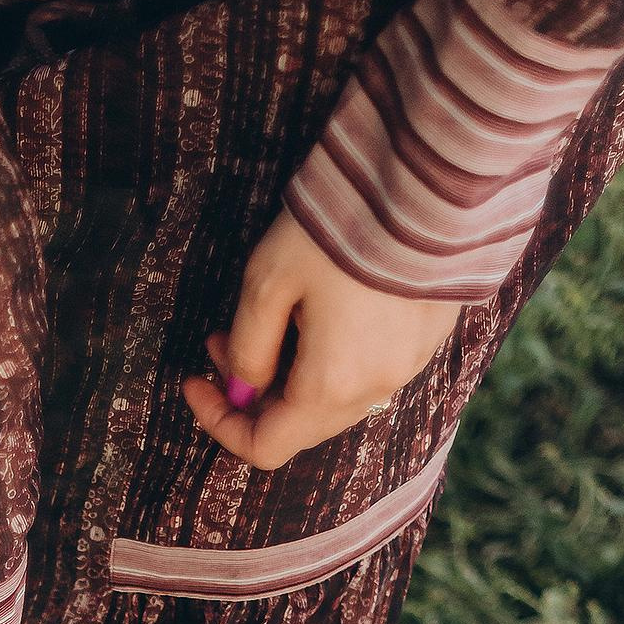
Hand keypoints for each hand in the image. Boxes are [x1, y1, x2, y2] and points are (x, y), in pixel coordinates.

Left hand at [184, 213, 459, 470]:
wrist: (428, 177)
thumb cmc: (342, 225)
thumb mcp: (267, 281)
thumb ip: (246, 346)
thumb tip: (242, 385)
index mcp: (332, 385)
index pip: (265, 447)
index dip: (220, 423)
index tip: (194, 381)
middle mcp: (376, 388)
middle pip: (300, 425)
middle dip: (253, 392)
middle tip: (220, 341)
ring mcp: (409, 364)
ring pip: (335, 398)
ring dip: (292, 372)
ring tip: (272, 316)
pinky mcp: (429, 335)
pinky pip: (370, 368)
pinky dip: (335, 356)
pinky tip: (322, 306)